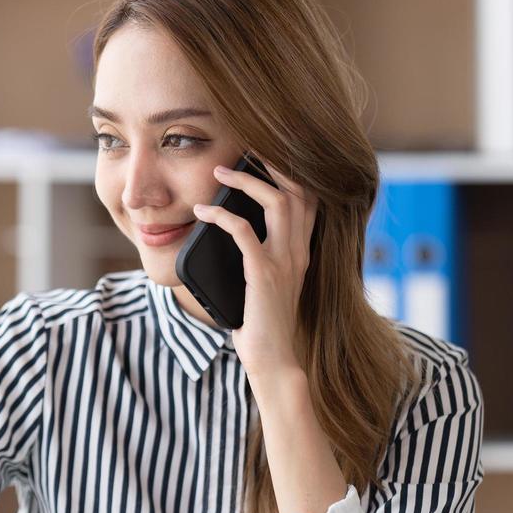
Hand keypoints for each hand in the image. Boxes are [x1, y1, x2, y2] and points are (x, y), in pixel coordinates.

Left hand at [191, 158, 316, 382]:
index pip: (309, 199)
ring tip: (220, 172)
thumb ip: (259, 259)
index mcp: (301, 252)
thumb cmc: (262, 326)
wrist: (274, 361)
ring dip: (246, 182)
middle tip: (245, 150)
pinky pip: (244, 232)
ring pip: (278, 202)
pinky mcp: (263, 275)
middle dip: (273, 164)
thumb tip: (227, 234)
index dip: (291, 172)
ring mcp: (284, 263)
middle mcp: (298, 252)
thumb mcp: (265, 285)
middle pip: (300, 190)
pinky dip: (221, 216)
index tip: (265, 156)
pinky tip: (202, 212)